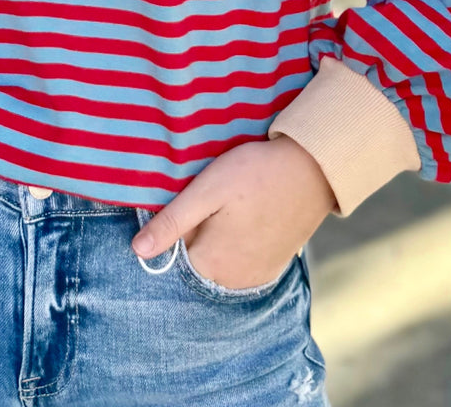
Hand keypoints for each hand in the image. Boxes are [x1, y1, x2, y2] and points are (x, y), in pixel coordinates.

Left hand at [131, 138, 336, 289]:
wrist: (312, 169)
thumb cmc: (255, 174)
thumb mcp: (206, 191)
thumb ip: (172, 223)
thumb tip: (138, 251)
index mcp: (212, 265)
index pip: (175, 252)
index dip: (180, 223)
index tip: (195, 199)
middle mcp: (234, 281)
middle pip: (198, 257)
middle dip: (200, 231)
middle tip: (218, 198)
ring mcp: (257, 276)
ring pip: (220, 258)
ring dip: (220, 236)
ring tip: (235, 203)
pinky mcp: (274, 265)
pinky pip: (242, 259)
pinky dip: (240, 241)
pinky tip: (250, 214)